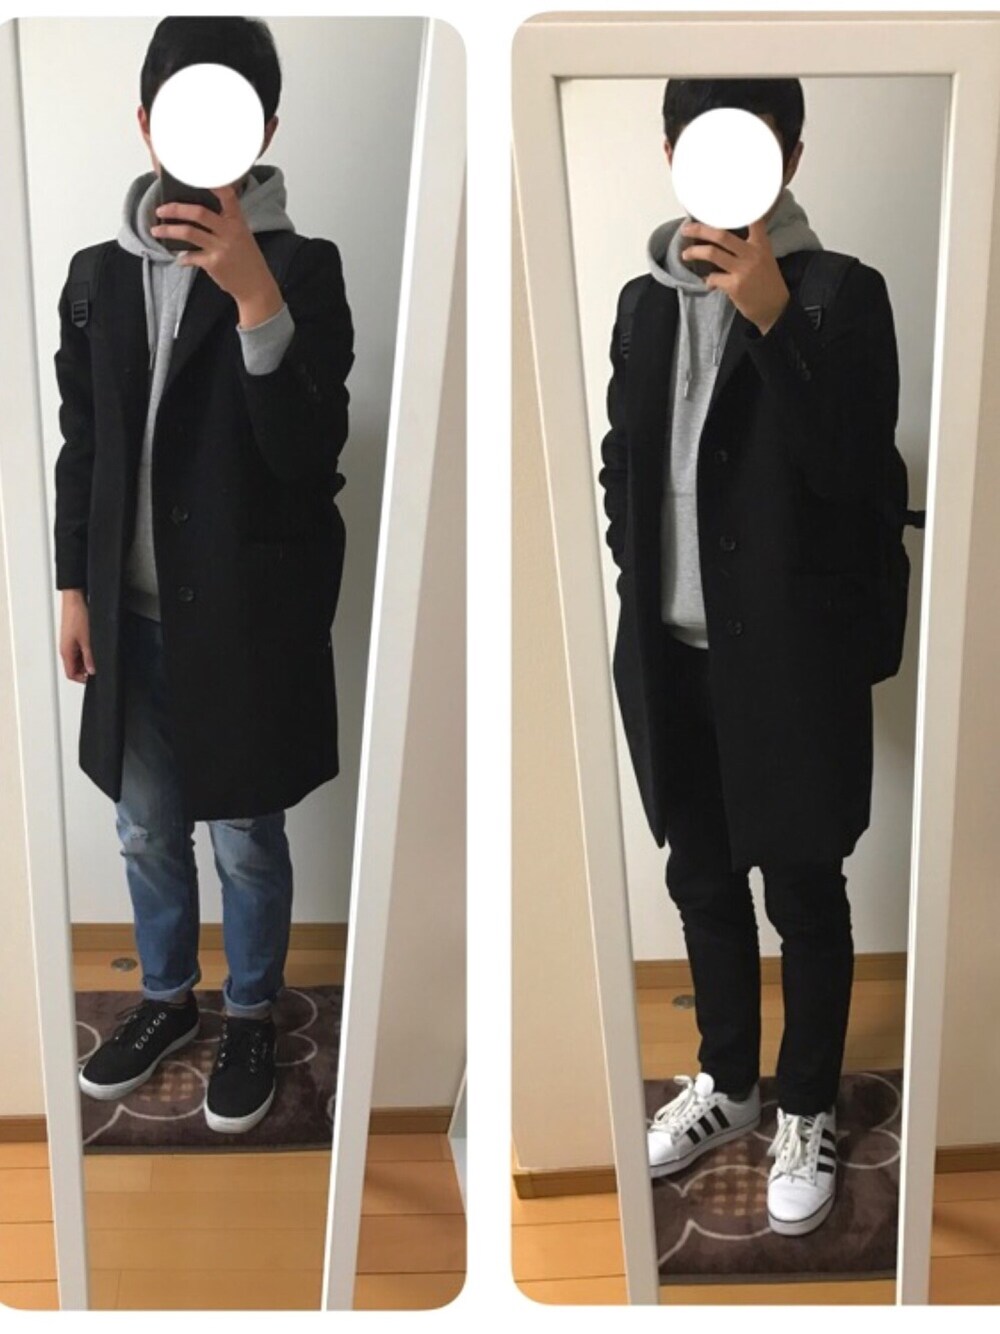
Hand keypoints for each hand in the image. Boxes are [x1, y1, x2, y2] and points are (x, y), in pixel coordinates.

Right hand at [59, 590, 94, 683]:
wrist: (75, 600)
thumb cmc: (77, 616)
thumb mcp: (88, 640)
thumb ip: (89, 657)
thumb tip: (92, 670)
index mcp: (66, 652)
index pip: (70, 674)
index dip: (83, 679)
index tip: (94, 676)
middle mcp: (65, 649)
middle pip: (74, 668)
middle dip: (86, 669)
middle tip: (98, 665)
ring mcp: (68, 643)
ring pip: (77, 659)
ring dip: (87, 660)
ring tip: (97, 653)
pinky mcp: (72, 637)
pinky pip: (79, 650)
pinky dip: (86, 651)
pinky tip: (94, 646)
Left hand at [151, 185, 283, 328]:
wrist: (256, 286)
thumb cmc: (247, 259)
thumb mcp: (242, 235)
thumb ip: (225, 222)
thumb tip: (196, 213)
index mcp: (238, 221)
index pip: (228, 196)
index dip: (214, 184)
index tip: (197, 175)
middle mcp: (229, 232)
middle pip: (199, 213)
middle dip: (176, 209)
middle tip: (161, 209)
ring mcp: (221, 248)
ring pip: (188, 233)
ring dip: (168, 231)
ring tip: (156, 230)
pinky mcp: (213, 264)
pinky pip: (191, 257)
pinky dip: (182, 258)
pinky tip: (179, 258)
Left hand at [680, 218, 789, 334]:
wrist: (775, 308)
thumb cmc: (767, 282)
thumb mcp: (764, 258)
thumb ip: (748, 247)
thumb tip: (722, 239)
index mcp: (761, 244)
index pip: (753, 220)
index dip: (740, 208)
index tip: (723, 202)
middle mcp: (752, 253)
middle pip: (721, 235)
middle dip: (700, 230)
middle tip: (686, 229)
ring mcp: (743, 270)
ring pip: (712, 253)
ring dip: (694, 252)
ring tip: (686, 254)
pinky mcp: (735, 286)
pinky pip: (712, 277)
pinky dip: (707, 280)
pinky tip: (708, 282)